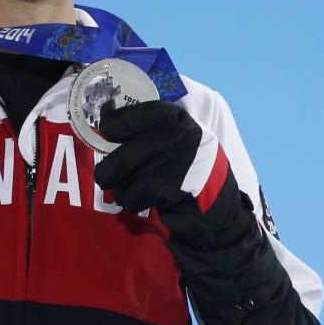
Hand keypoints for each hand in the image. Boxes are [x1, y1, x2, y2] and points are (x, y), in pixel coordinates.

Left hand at [94, 99, 253, 248]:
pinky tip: (142, 202)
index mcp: (178, 118)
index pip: (137, 112)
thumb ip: (146, 131)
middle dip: (110, 169)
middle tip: (106, 177)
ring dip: (122, 188)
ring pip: (125, 172)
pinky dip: (133, 201)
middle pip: (124, 150)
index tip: (105, 130)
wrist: (220, 212)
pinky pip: (135, 193)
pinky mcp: (174, 185)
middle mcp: (180, 133)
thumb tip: (103, 118)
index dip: (115, 121)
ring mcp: (178, 158)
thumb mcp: (175, 143)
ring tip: (131, 192)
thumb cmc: (187, 173)